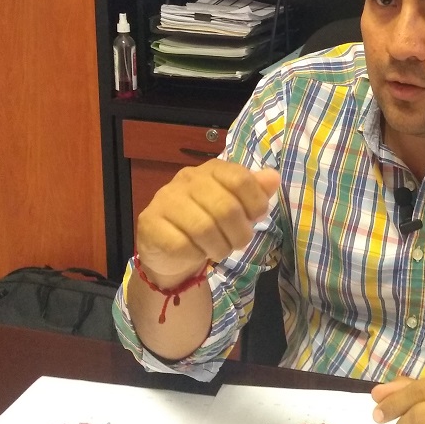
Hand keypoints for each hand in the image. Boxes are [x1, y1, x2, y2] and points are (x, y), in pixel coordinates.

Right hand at [135, 159, 279, 286]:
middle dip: (240, 232)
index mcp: (211, 170)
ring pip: (204, 228)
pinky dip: (196, 254)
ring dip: (220, 247)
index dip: (255, 203)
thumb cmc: (211, 223)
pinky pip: (182, 244)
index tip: (256, 218)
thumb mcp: (238, 206)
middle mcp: (186, 180)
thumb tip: (273, 178)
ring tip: (220, 250)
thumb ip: (255, 191)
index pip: (240, 179)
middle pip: (226, 207)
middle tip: (238, 243)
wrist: (171, 249)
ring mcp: (165, 200)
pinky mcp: (151, 223)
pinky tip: (197, 253)